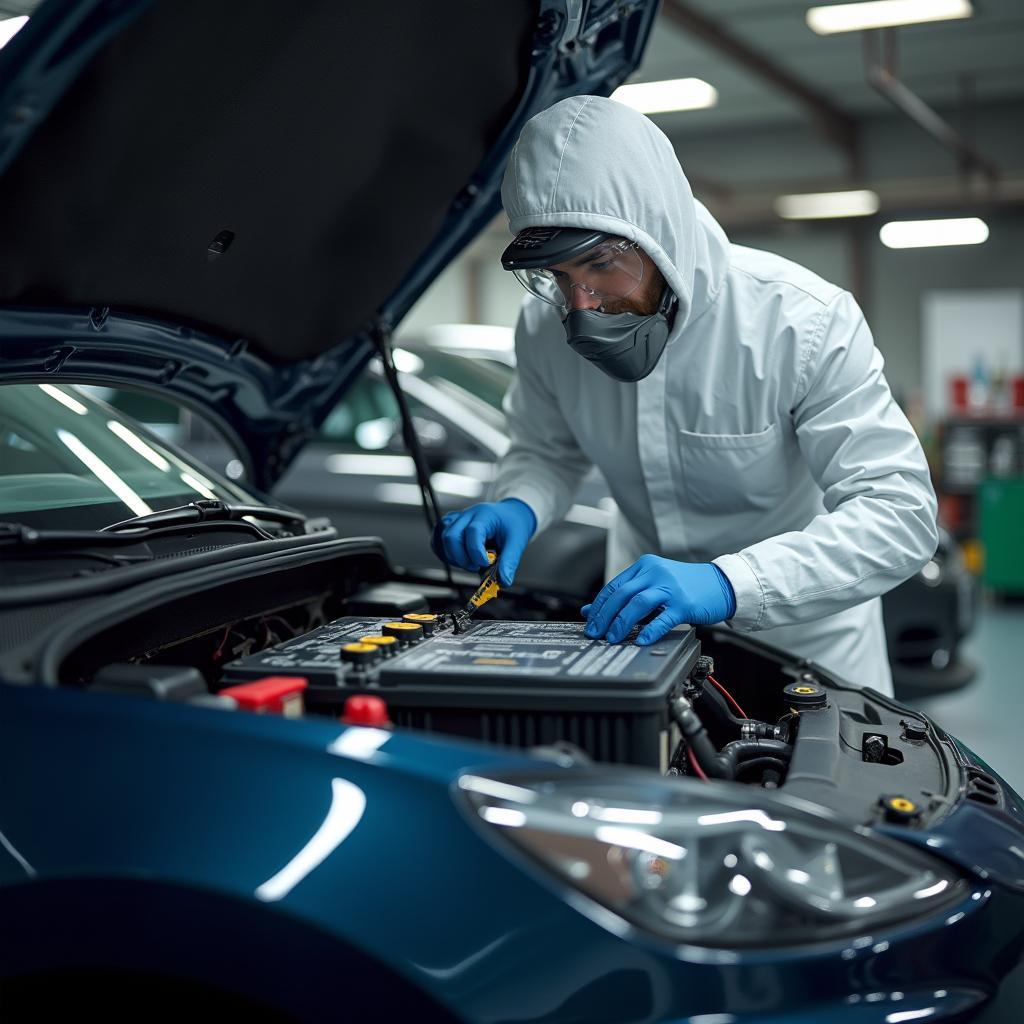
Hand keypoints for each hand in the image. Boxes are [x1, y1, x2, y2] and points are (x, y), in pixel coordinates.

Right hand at [431, 499, 536, 586]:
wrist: (512, 514)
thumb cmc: (514, 524)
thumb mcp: (517, 542)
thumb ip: (509, 562)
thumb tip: (503, 581)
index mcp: (485, 515)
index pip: (473, 532)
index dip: (476, 552)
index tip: (485, 564)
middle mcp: (468, 515)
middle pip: (451, 536)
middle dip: (461, 558)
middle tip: (476, 567)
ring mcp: (458, 520)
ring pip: (442, 537)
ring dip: (453, 556)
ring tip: (469, 562)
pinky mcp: (452, 526)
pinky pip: (438, 538)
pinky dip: (444, 552)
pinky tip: (456, 558)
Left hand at [581, 555, 735, 644]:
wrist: (722, 584)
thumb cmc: (686, 587)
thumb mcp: (653, 585)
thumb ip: (626, 595)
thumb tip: (591, 609)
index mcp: (645, 567)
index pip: (614, 586)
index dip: (599, 605)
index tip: (590, 621)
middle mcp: (656, 573)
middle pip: (622, 594)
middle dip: (605, 616)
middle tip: (596, 632)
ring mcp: (670, 588)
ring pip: (638, 603)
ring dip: (621, 622)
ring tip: (612, 638)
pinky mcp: (684, 603)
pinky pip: (663, 618)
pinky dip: (650, 630)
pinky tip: (641, 640)